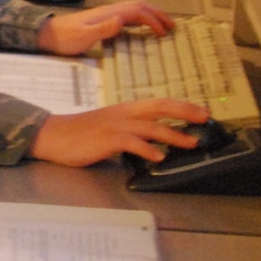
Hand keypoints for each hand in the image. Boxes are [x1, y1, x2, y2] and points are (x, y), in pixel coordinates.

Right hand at [28, 97, 209, 165]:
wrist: (55, 135)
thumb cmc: (81, 133)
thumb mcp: (109, 126)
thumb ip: (130, 129)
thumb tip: (152, 138)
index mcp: (126, 109)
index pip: (159, 103)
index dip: (181, 106)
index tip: (201, 110)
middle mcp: (124, 113)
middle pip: (160, 108)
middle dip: (185, 112)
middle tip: (205, 118)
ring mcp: (116, 126)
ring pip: (150, 126)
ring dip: (173, 134)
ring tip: (191, 142)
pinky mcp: (107, 139)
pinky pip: (132, 143)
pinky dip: (147, 149)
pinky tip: (159, 157)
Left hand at [36, 1, 175, 55]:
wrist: (46, 35)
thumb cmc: (64, 38)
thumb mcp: (82, 36)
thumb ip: (101, 29)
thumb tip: (121, 20)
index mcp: (109, 13)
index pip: (137, 12)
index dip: (153, 21)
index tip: (165, 34)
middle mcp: (110, 11)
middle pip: (139, 6)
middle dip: (158, 14)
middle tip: (173, 27)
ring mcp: (106, 15)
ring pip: (134, 9)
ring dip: (151, 15)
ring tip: (164, 27)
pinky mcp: (102, 21)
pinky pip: (127, 16)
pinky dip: (140, 20)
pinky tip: (142, 30)